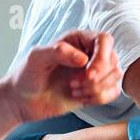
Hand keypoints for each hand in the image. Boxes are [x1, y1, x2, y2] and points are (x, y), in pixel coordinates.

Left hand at [6, 30, 121, 122]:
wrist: (24, 100)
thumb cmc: (27, 74)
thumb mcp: (36, 58)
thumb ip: (57, 51)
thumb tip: (83, 58)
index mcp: (78, 40)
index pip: (104, 40)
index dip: (102, 58)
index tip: (89, 74)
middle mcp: (90, 53)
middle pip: (113, 60)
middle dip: (97, 77)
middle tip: (73, 84)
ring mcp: (94, 72)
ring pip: (115, 76)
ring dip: (96, 88)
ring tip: (74, 90)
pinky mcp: (96, 89)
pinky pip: (113, 92)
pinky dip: (99, 98)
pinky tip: (81, 99)